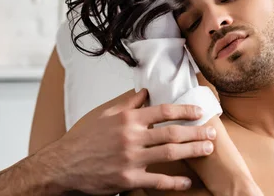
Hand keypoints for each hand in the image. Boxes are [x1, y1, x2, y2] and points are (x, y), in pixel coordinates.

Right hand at [42, 89, 216, 193]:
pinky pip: (158, 180)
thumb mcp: (104, 115)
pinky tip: (188, 180)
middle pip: (172, 133)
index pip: (163, 111)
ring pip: (170, 154)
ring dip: (192, 151)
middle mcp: (132, 137)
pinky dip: (175, 181)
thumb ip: (127, 103)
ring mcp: (131, 159)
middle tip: (212, 132)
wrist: (61, 167)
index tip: (199, 112)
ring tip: (207, 149)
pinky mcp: (128, 179)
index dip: (185, 110)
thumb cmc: (82, 140)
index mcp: (128, 119)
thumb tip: (145, 92)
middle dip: (196, 132)